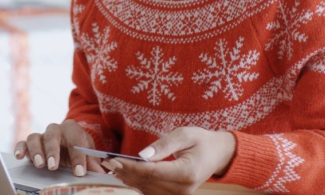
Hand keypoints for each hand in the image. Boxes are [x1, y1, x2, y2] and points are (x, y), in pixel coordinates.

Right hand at [13, 119, 103, 175]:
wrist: (69, 143)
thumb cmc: (79, 149)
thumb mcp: (89, 154)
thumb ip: (93, 163)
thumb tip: (100, 174)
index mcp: (72, 129)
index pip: (75, 139)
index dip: (78, 156)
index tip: (79, 172)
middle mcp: (55, 130)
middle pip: (52, 135)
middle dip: (52, 151)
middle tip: (53, 166)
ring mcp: (41, 136)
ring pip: (35, 138)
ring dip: (36, 151)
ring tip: (39, 164)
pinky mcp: (30, 144)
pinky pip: (22, 143)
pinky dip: (20, 148)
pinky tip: (20, 156)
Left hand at [102, 127, 235, 194]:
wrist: (218, 154)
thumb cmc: (201, 141)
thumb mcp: (184, 134)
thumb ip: (163, 145)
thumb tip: (142, 155)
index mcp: (187, 173)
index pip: (152, 172)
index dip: (131, 167)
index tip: (114, 160)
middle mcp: (183, 189)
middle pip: (147, 183)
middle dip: (125, 173)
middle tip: (107, 163)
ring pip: (147, 190)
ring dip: (129, 180)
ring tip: (112, 168)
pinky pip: (152, 192)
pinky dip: (137, 184)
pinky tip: (125, 175)